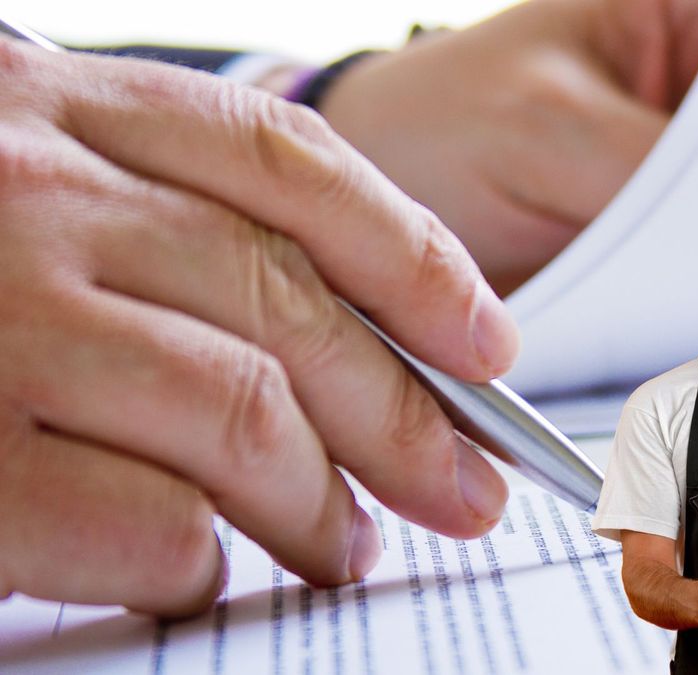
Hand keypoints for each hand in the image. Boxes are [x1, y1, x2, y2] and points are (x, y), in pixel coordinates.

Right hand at [0, 41, 516, 615]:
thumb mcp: (15, 178)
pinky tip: (197, 569)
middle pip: (288, 304)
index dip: (414, 258)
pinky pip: (134, 519)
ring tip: (345, 545)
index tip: (488, 344)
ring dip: (315, 500)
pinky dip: (192, 558)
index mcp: (52, 107)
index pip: (290, 169)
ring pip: (236, 413)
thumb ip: (150, 223)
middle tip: (463, 489)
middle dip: (403, 413)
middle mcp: (22, 191)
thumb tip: (351, 337)